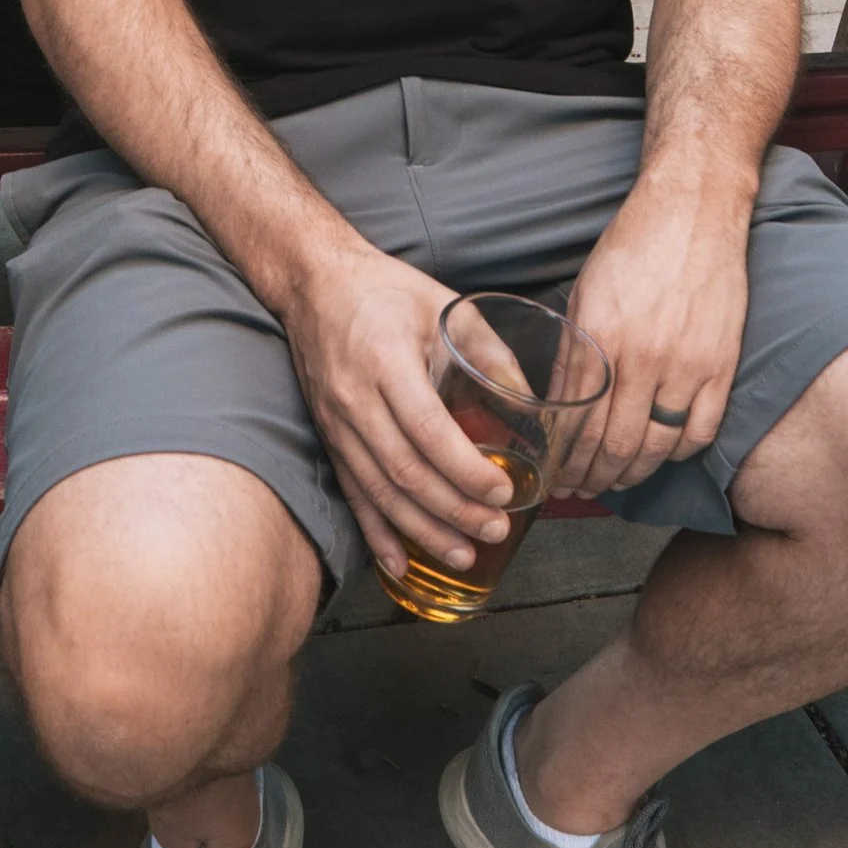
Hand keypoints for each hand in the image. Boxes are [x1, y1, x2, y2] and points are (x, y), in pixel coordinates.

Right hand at [279, 242, 515, 584]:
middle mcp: (355, 399)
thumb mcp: (446, 306)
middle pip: (406, 471)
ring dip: (422, 531)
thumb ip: (491, 353)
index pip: (428, 431)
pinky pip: (352, 493)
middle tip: (495, 530)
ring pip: (379, 492)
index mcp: (386, 361)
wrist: (314, 283)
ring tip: (463, 556)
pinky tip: (398, 564)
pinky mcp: (329, 438)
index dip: (466, 470)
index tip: (503, 490)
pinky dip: (375, 533)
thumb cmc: (385, 290)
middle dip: (454, 510)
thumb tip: (532, 404)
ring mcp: (337, 423)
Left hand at [561, 183, 749, 492]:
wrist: (694, 210)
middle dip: (593, 477)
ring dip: (632, 473)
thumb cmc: (633, 246)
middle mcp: (645, 358)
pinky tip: (661, 453)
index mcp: (602, 338)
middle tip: (581, 490)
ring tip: (614, 482)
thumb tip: (560, 409)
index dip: (566, 461)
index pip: (578, 424)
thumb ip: (575, 354)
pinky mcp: (722, 365)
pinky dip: (678, 452)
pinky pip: (701, 431)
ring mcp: (689, 365)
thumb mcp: (585, 294)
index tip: (558, 477)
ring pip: (657, 446)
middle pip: (617, 446)